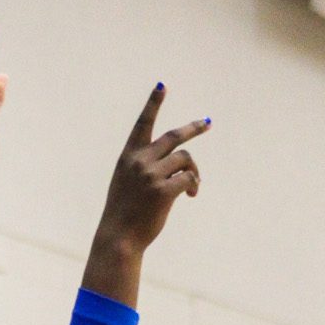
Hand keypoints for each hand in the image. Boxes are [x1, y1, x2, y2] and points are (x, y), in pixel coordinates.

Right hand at [96, 83, 207, 253]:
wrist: (118, 238)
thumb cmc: (124, 213)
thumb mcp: (127, 183)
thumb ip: (146, 168)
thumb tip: (180, 165)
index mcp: (128, 157)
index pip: (143, 124)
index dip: (153, 104)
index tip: (162, 86)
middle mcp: (139, 162)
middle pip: (174, 136)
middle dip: (193, 128)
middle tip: (206, 123)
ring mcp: (151, 175)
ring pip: (185, 159)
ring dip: (194, 171)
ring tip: (192, 185)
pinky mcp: (163, 191)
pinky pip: (189, 179)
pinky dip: (194, 185)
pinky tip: (190, 196)